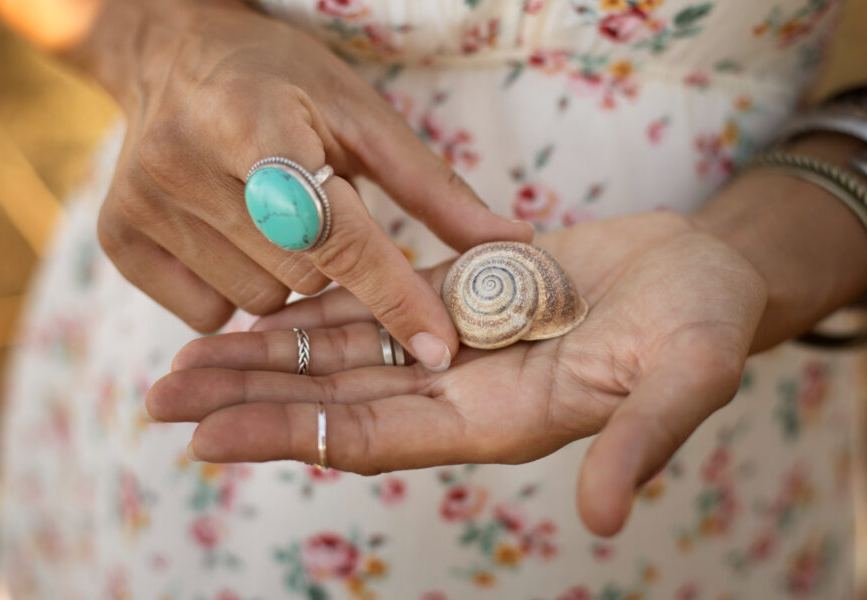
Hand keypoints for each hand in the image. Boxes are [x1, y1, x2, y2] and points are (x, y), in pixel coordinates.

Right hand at [80, 0, 529, 366]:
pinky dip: (237, 290)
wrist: (172, 57)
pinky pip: (208, 313)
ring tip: (272, 219)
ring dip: (287, 278)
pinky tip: (233, 239)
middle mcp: (186, 166)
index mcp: (255, 124)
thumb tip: (511, 245)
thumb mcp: (362, 114)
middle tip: (320, 215)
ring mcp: (143, 207)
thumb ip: (435, 188)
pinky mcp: (119, 240)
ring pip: (258, 304)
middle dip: (333, 266)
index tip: (440, 348)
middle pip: (301, 278)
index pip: (336, 234)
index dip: (393, 294)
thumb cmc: (282, 82)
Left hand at [147, 211, 767, 534]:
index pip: (374, 437)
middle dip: (251, 400)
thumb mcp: (689, 378)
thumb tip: (608, 517)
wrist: (706, 273)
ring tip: (188, 358)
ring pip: (343, 354)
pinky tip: (265, 306)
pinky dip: (316, 309)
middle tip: (160, 397)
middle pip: (335, 400)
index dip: (289, 438)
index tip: (206, 438)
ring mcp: (456, 344)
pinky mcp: (460, 296)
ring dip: (267, 355)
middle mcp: (462, 391)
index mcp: (499, 420)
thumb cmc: (705, 326)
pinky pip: (374, 305)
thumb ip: (641, 441)